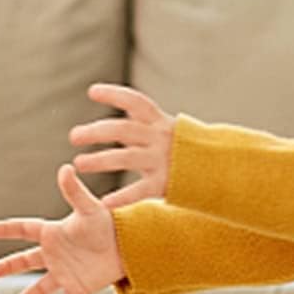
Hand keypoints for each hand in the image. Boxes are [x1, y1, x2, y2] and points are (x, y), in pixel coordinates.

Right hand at [0, 162, 124, 293]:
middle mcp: (55, 254)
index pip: (24, 229)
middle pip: (25, 261)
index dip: (5, 229)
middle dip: (7, 266)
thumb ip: (74, 192)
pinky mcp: (78, 289)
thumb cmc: (109, 223)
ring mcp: (65, 273)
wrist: (130, 245)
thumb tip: (65, 168)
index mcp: (53, 233)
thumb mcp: (90, 208)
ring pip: (40, 287)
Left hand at [69, 83, 174, 207]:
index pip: (136, 102)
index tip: (91, 91)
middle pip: (124, 130)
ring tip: (78, 163)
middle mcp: (160, 137)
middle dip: (96, 132)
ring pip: (125, 158)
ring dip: (100, 160)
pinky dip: (121, 197)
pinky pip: (138, 191)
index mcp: (160, 122)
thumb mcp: (168, 129)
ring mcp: (162, 160)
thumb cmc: (186, 149)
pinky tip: (103, 202)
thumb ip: (144, 120)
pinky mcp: (164, 183)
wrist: (221, 171)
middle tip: (73, 136)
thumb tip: (120, 102)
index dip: (114, 94)